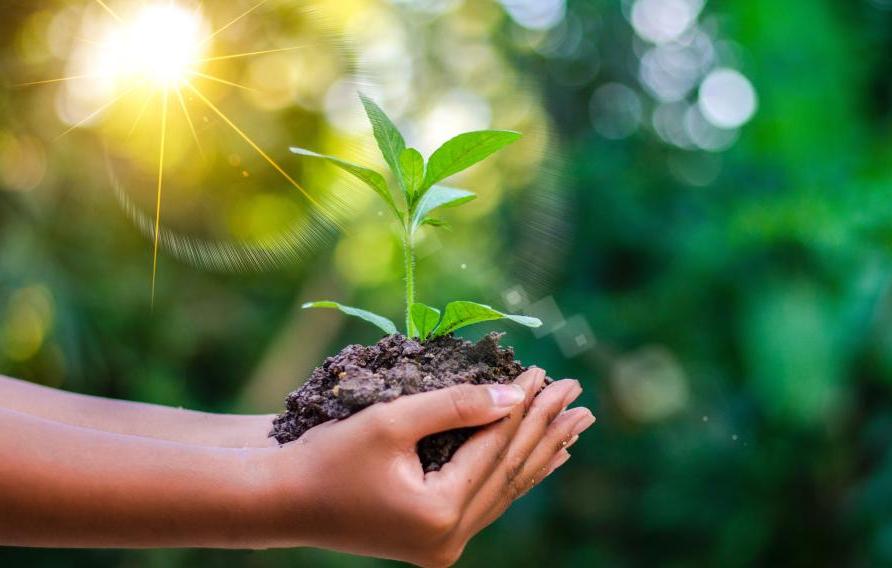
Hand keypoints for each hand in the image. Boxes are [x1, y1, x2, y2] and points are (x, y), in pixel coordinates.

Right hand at [256, 368, 593, 565]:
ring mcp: (442, 544)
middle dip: (545, 430)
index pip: (495, 449)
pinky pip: (486, 500)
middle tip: (578, 395)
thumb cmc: (327, 456)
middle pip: (509, 473)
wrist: (281, 500)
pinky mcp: (433, 537)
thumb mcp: (391, 421)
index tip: (546, 373)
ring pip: (504, 490)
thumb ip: (455, 407)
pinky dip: (512, 474)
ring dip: (539, 454)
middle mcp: (448, 539)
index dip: (523, 408)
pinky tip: (538, 459)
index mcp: (439, 515)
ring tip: (575, 427)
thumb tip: (514, 397)